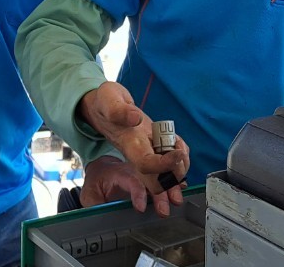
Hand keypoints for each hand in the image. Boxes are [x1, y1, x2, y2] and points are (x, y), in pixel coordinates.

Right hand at [78, 82, 188, 206]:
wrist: (102, 106)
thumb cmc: (105, 103)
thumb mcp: (109, 100)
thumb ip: (118, 110)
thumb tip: (135, 118)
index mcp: (129, 144)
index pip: (146, 164)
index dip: (164, 164)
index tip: (178, 152)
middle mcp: (138, 155)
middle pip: (156, 183)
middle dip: (173, 179)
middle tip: (180, 157)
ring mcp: (147, 154)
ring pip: (165, 177)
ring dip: (180, 169)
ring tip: (179, 148)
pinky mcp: (153, 149)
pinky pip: (171, 163)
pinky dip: (181, 158)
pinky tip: (178, 144)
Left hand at [81, 155, 178, 216]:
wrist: (103, 169)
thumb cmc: (97, 181)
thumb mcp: (89, 193)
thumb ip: (93, 203)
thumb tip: (98, 212)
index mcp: (118, 173)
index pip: (129, 181)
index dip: (137, 193)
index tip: (141, 207)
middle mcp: (133, 169)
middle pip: (148, 179)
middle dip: (160, 193)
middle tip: (166, 208)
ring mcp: (142, 170)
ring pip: (158, 175)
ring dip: (170, 186)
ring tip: (177, 199)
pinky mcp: (149, 173)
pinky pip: (163, 174)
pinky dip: (173, 180)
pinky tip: (182, 187)